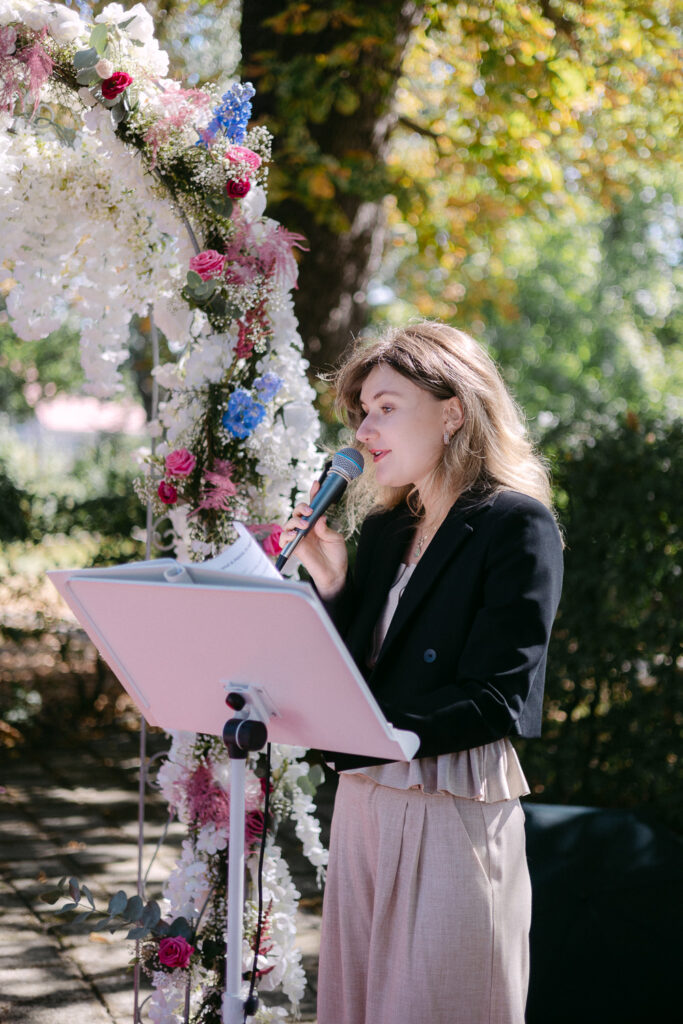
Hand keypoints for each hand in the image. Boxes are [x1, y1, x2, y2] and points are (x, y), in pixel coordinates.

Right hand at [280, 481, 347, 598]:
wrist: (334, 573)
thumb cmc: (336, 555)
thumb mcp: (335, 539)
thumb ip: (326, 529)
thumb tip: (319, 518)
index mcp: (317, 523)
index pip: (313, 506)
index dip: (313, 494)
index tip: (317, 484)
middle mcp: (307, 528)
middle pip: (297, 512)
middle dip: (301, 508)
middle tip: (310, 512)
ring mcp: (299, 537)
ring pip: (289, 523)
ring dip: (294, 522)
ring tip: (304, 526)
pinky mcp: (294, 548)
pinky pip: (283, 539)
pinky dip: (286, 536)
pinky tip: (294, 536)